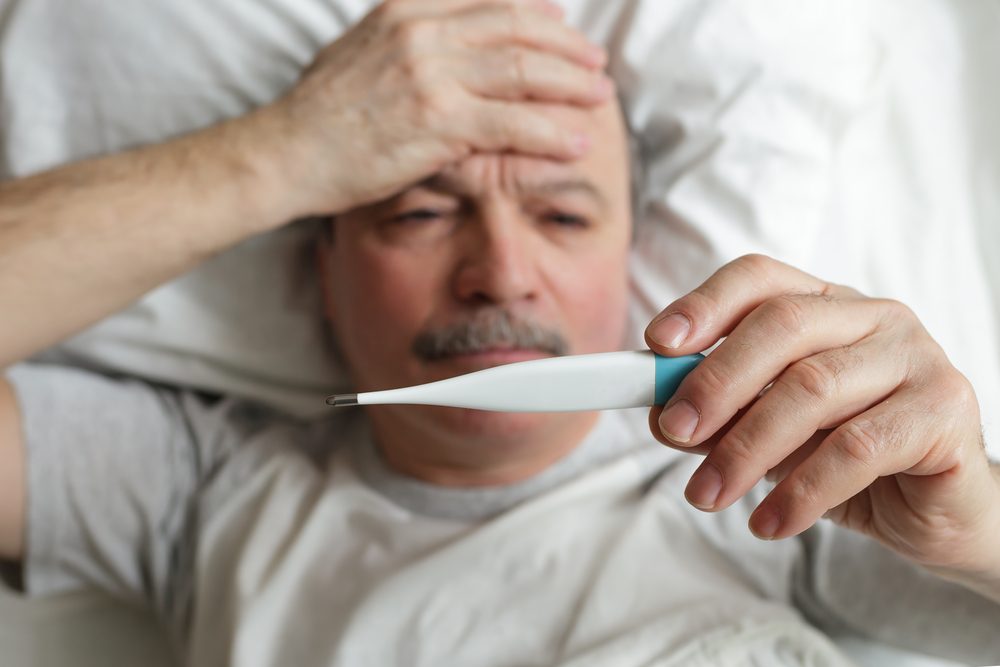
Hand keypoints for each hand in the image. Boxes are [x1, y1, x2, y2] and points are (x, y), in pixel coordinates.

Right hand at [254, 0, 611, 218]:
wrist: (287, 153)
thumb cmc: (321, 114)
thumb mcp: (360, 51)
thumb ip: (406, 38)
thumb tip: (443, 40)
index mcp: (407, 9)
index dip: (536, 11)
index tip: (562, 26)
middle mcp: (423, 31)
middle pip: (518, 26)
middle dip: (566, 44)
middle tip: (595, 63)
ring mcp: (432, 74)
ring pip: (524, 70)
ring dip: (571, 84)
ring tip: (599, 97)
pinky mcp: (439, 121)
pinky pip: (513, 122)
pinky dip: (551, 132)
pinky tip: (576, 141)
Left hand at [644, 254, 999, 582]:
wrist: (937, 512)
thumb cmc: (848, 461)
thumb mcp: (772, 433)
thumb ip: (723, 416)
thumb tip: (662, 414)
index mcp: (824, 304)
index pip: (758, 279)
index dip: (704, 304)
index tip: (657, 345)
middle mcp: (873, 316)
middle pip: (781, 326)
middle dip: (716, 380)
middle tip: (672, 430)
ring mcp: (916, 356)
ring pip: (813, 388)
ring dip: (746, 448)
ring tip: (707, 494)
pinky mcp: (944, 410)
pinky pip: (857, 448)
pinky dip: (801, 490)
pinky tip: (768, 521)